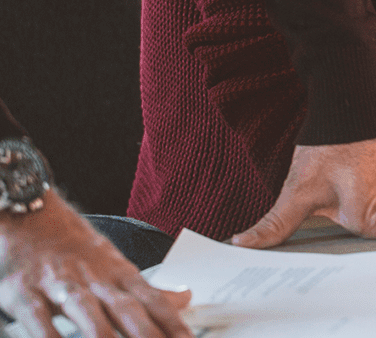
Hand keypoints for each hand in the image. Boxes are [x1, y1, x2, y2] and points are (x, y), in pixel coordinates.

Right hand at [0, 190, 190, 337]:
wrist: (28, 216)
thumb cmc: (74, 247)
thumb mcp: (114, 263)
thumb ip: (145, 288)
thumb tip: (185, 298)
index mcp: (118, 273)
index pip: (152, 300)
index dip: (171, 321)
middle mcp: (94, 279)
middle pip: (126, 309)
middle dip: (146, 334)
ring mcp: (60, 284)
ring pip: (87, 312)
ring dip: (102, 337)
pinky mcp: (24, 292)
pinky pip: (38, 318)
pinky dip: (49, 336)